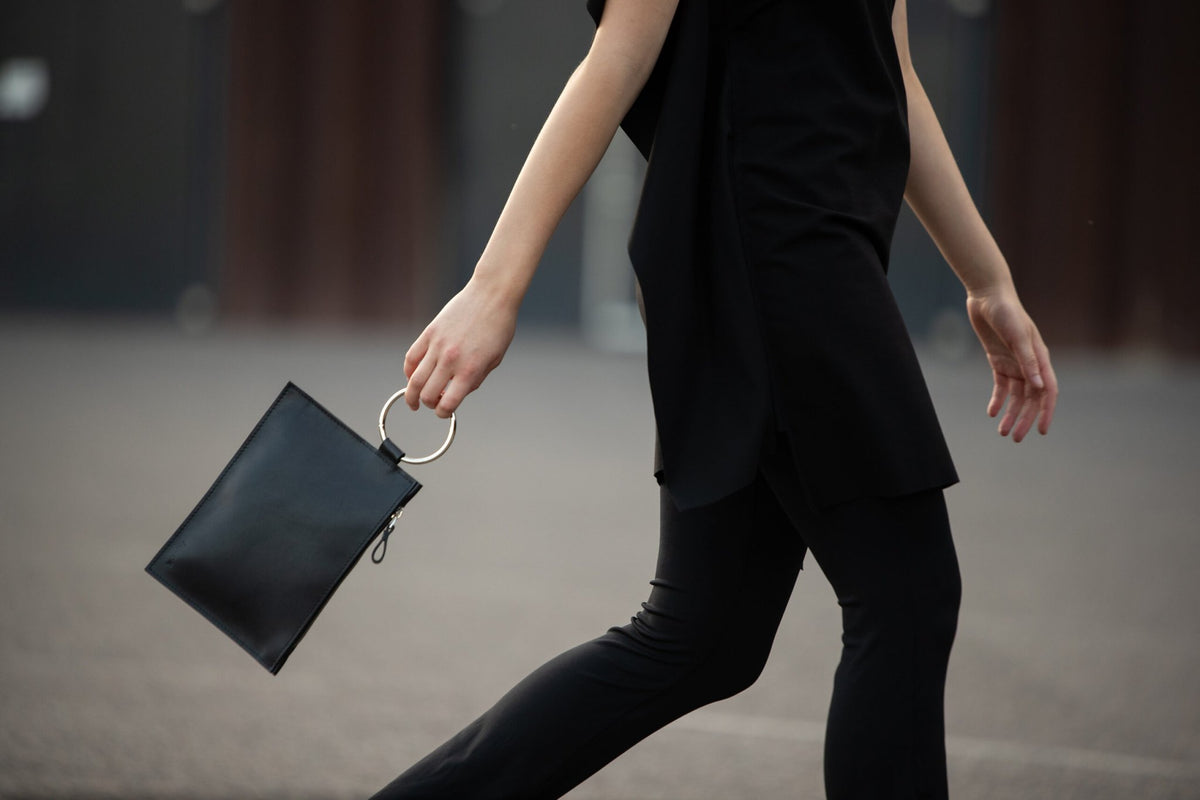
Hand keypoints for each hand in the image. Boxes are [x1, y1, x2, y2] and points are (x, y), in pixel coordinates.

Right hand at [403, 278, 518, 418]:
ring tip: (413, 400)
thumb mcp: (494, 360)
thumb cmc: (499, 327)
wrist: (492, 295)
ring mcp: (437, 346)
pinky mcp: (429, 333)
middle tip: (430, 404)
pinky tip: (412, 376)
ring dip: (411, 394)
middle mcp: (451, 360)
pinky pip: (411, 357)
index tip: (445, 412)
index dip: (443, 413)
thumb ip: (475, 378)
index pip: (447, 404)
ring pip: (414, 379)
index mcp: (470, 370)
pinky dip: (409, 371)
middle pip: (427, 394)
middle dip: (428, 405)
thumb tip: (457, 392)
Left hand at [965, 287, 1057, 441]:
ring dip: (1010, 413)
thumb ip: (1028, 361)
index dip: (1046, 412)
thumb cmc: (1006, 312)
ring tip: (1002, 431)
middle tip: (1015, 439)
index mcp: (1041, 358)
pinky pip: (1001, 386)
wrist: (988, 296)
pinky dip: (997, 399)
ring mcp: (1014, 363)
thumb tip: (1039, 388)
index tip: (1041, 431)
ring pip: (1015, 396)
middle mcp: (1030, 364)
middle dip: (1024, 419)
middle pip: (1031, 398)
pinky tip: (992, 412)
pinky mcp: (998, 360)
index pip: (1048, 391)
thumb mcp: (1018, 337)